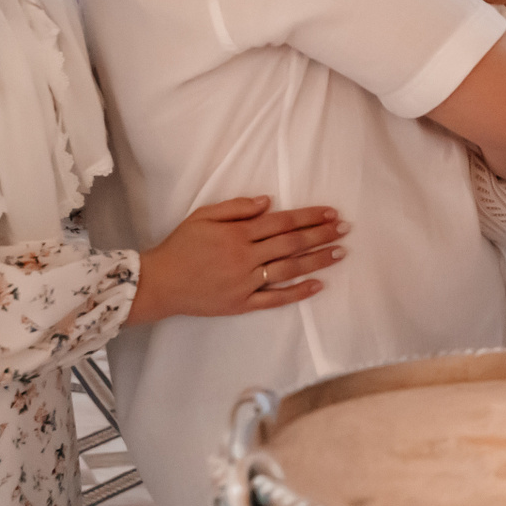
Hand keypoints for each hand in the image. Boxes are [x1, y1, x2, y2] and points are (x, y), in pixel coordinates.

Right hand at [124, 196, 346, 323]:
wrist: (160, 283)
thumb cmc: (181, 246)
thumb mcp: (203, 216)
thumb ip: (236, 208)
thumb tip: (269, 202)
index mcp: (237, 234)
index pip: (282, 222)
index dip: (309, 217)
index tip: (331, 213)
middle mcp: (245, 257)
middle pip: (291, 244)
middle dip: (321, 235)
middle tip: (344, 229)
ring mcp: (245, 283)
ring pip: (288, 269)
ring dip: (317, 260)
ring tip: (339, 253)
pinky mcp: (242, 304)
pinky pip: (275, 299)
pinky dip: (297, 292)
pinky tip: (318, 285)